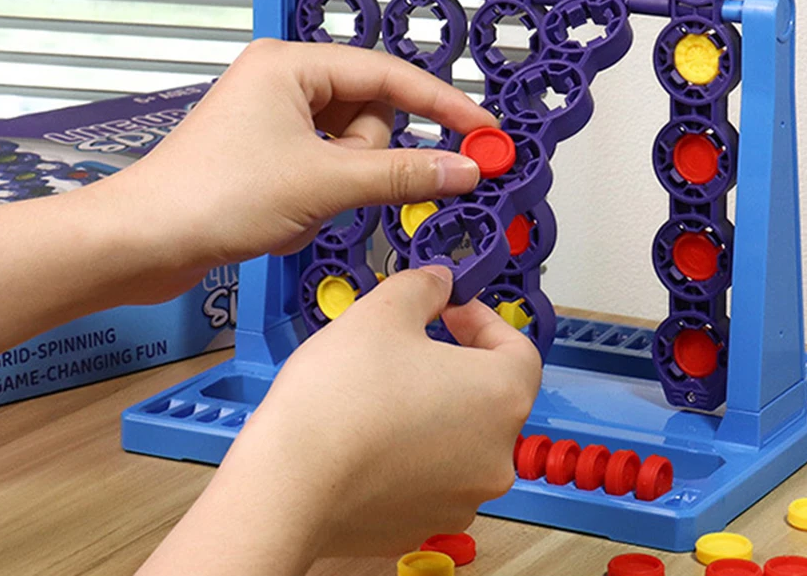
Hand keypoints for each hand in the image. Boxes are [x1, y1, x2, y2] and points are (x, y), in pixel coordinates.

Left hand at [96, 39, 494, 302]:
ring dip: (343, 183)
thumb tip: (464, 168)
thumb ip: (403, 173)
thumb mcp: (324, 183)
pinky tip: (287, 214)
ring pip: (350, 146)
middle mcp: (283, 82)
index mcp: (291, 63)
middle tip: (339, 187)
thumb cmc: (212, 197)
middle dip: (367, 159)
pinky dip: (323, 194)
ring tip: (302, 204)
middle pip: (370, 113)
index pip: (389, 74)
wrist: (141, 243)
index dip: (443, 104)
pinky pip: (326, 167)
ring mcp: (274, 119)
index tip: (484, 130)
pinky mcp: (267, 154)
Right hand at [137, 265, 541, 573]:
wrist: (287, 483)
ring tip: (382, 389)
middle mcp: (496, 455)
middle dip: (456, 362)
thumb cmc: (341, 393)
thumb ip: (424, 287)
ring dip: (434, 407)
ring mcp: (462, 498)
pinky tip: (368, 433)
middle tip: (412, 343)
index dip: (484, 320)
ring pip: (460, 437)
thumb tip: (441, 282)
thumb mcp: (384, 311)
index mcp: (501, 397)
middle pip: (491, 395)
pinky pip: (430, 476)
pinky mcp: (423, 524)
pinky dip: (411, 451)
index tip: (448, 310)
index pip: (519, 350)